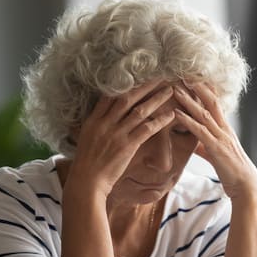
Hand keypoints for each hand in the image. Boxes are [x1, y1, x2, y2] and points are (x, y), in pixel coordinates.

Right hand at [67, 81, 174, 198]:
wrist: (86, 182)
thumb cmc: (87, 163)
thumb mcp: (85, 138)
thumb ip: (96, 124)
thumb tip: (103, 115)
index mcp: (93, 120)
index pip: (109, 95)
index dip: (125, 83)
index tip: (139, 75)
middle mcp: (104, 123)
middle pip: (127, 97)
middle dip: (145, 85)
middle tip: (160, 76)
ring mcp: (116, 134)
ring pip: (140, 111)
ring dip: (157, 99)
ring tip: (170, 90)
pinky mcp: (127, 146)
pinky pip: (147, 129)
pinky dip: (160, 121)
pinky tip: (171, 115)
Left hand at [173, 82, 256, 200]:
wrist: (247, 187)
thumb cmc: (233, 173)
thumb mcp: (216, 156)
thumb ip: (204, 147)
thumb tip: (193, 143)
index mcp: (225, 130)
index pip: (214, 104)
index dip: (204, 90)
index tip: (192, 78)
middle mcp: (224, 130)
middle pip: (211, 102)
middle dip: (197, 87)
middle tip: (183, 73)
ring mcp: (221, 137)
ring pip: (203, 113)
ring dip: (188, 100)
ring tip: (176, 88)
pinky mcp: (216, 148)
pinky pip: (200, 131)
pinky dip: (187, 120)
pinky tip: (176, 113)